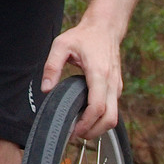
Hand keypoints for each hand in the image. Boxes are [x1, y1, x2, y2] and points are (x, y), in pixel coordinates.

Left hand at [41, 20, 121, 137]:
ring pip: (114, 117)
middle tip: (75, 135)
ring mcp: (117, 86)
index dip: (86, 123)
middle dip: (94, 132)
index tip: (73, 130)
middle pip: (110, 119)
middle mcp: (112, 82)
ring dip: (99, 128)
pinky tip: (86, 117)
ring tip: (79, 129)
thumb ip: (52, 66)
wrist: (105, 28)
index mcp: (99, 73)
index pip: (98, 107)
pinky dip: (102, 118)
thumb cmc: (84, 36)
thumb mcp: (61, 45)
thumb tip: (46, 88)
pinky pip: (113, 109)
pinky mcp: (116, 88)